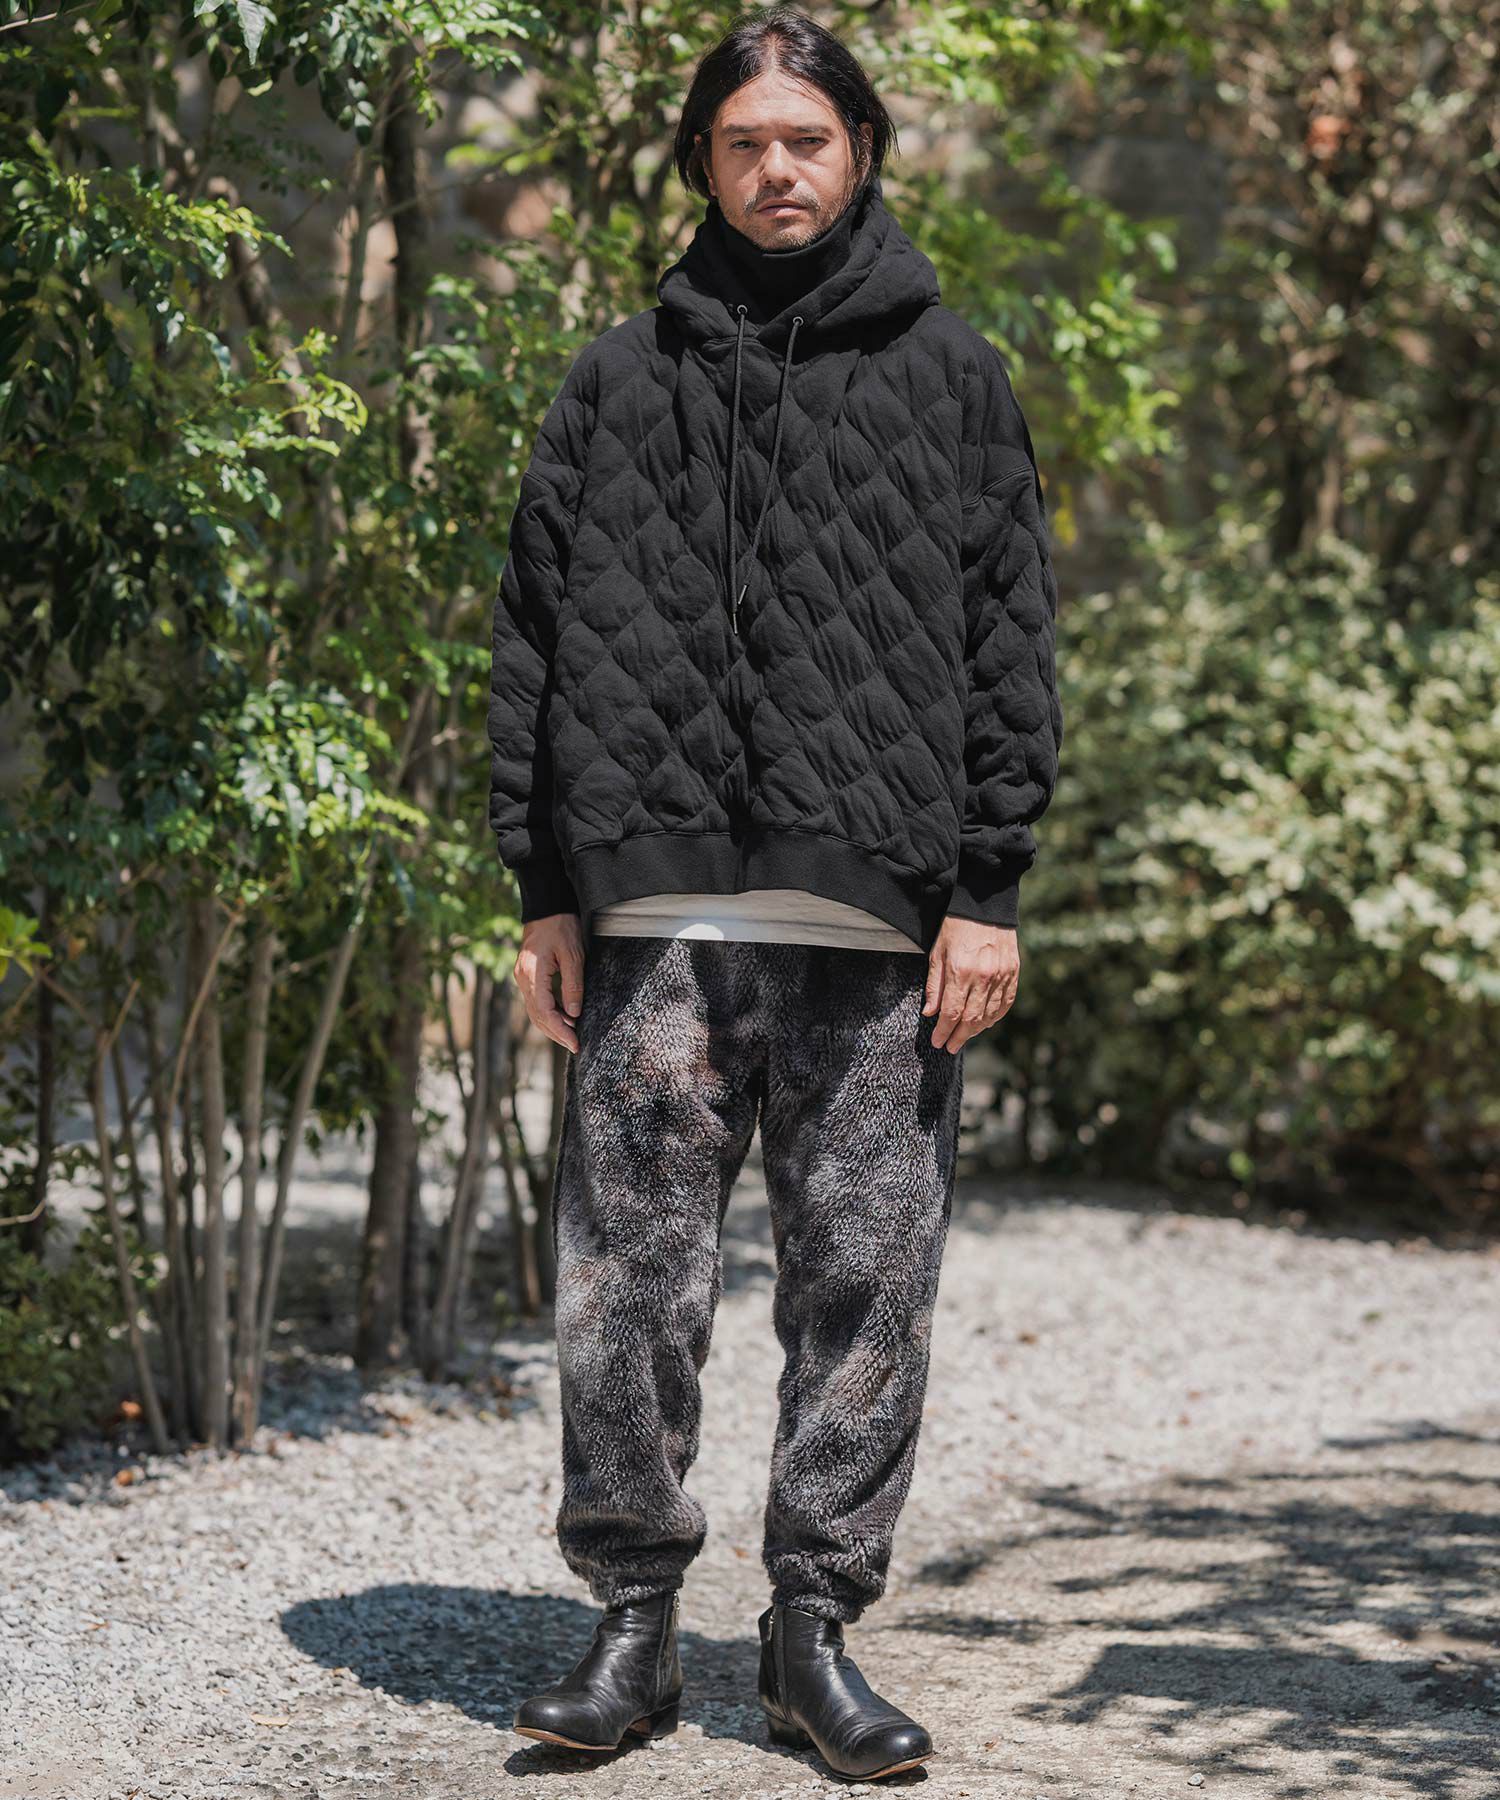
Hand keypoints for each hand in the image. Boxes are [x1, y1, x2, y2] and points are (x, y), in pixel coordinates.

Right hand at [513, 912, 585, 1053]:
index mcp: (532, 974)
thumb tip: (573, 1014)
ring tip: (571, 1036)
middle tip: (575, 1046)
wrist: (546, 908)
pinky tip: (564, 1018)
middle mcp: (522, 978)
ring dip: (551, 1025)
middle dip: (556, 1033)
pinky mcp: (526, 976)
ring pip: (534, 1011)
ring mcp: (522, 977)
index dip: (560, 1030)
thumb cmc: (561, 927)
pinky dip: (548, 1013)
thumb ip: (573, 985)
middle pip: (537, 1016)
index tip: (575, 1043)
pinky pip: (535, 1001)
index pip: (544, 1012)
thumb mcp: (573, 955)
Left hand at [923, 916, 1019, 1052]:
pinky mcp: (1013, 972)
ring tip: (965, 1036)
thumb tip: (930, 1014)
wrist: (986, 904)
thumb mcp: (937, 953)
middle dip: (959, 1036)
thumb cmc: (956, 927)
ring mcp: (1001, 976)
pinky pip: (1006, 1003)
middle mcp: (983, 977)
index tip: (938, 1042)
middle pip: (971, 1019)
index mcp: (960, 971)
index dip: (944, 1031)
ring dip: (976, 1030)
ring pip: (990, 1014)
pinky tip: (986, 1023)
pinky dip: (996, 1016)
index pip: (951, 1012)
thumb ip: (934, 985)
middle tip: (950, 1046)